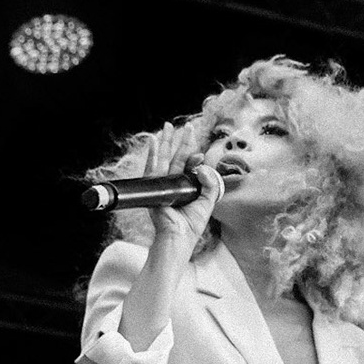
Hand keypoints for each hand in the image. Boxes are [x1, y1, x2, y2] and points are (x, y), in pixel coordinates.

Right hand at [139, 123, 224, 246]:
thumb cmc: (191, 225)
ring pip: (164, 158)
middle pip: (176, 158)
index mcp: (186, 186)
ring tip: (168, 127)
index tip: (200, 154)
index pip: (189, 166)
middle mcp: (173, 183)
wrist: (178, 237)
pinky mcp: (154, 187)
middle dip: (180, 142)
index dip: (194, 157)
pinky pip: (153, 167)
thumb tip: (204, 167)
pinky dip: (153, 153)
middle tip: (185, 126)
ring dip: (166, 142)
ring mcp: (162, 184)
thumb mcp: (207, 202)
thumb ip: (210, 184)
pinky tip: (154, 140)